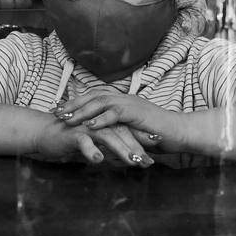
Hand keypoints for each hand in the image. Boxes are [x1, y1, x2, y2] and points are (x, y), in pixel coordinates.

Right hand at [30, 116, 154, 166]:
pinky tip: (99, 160)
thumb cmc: (68, 138)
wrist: (42, 132)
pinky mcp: (72, 134)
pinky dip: (91, 150)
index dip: (143, 137)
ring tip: (133, 162)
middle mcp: (98, 122)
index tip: (159, 146)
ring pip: (108, 137)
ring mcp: (86, 127)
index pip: (128, 129)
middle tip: (149, 161)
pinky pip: (84, 142)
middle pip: (122, 133)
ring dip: (122, 149)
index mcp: (104, 122)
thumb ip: (109, 146)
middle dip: (138, 147)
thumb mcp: (93, 142)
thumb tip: (126, 156)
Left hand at [52, 89, 182, 149]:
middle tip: (55, 112)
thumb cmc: (158, 135)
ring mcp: (131, 104)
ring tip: (66, 119)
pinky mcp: (137, 113)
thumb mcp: (131, 132)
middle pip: (93, 96)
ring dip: (82, 111)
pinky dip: (101, 119)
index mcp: (122, 101)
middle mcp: (124, 98)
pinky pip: (116, 114)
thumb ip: (116, 131)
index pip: (94, 97)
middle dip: (73, 104)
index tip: (59, 109)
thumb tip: (102, 139)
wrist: (180, 132)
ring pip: (101, 103)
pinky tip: (88, 125)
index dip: (76, 102)